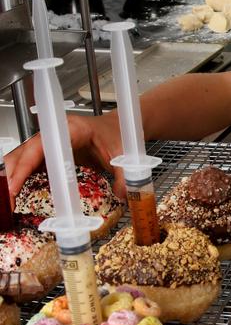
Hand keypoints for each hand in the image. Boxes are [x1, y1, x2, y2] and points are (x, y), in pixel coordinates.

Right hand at [5, 109, 125, 203]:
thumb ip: (125, 176)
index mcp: (73, 128)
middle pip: (25, 150)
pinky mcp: (54, 151)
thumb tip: (124, 195)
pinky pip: (33, 162)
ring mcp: (53, 141)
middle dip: (13, 173)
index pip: (41, 145)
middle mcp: (57, 132)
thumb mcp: (124, 155)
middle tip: (10, 197)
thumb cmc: (119, 134)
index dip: (26, 165)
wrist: (123, 126)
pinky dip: (24, 175)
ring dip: (15, 174)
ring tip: (12, 197)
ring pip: (24, 155)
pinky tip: (21, 190)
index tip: (16, 184)